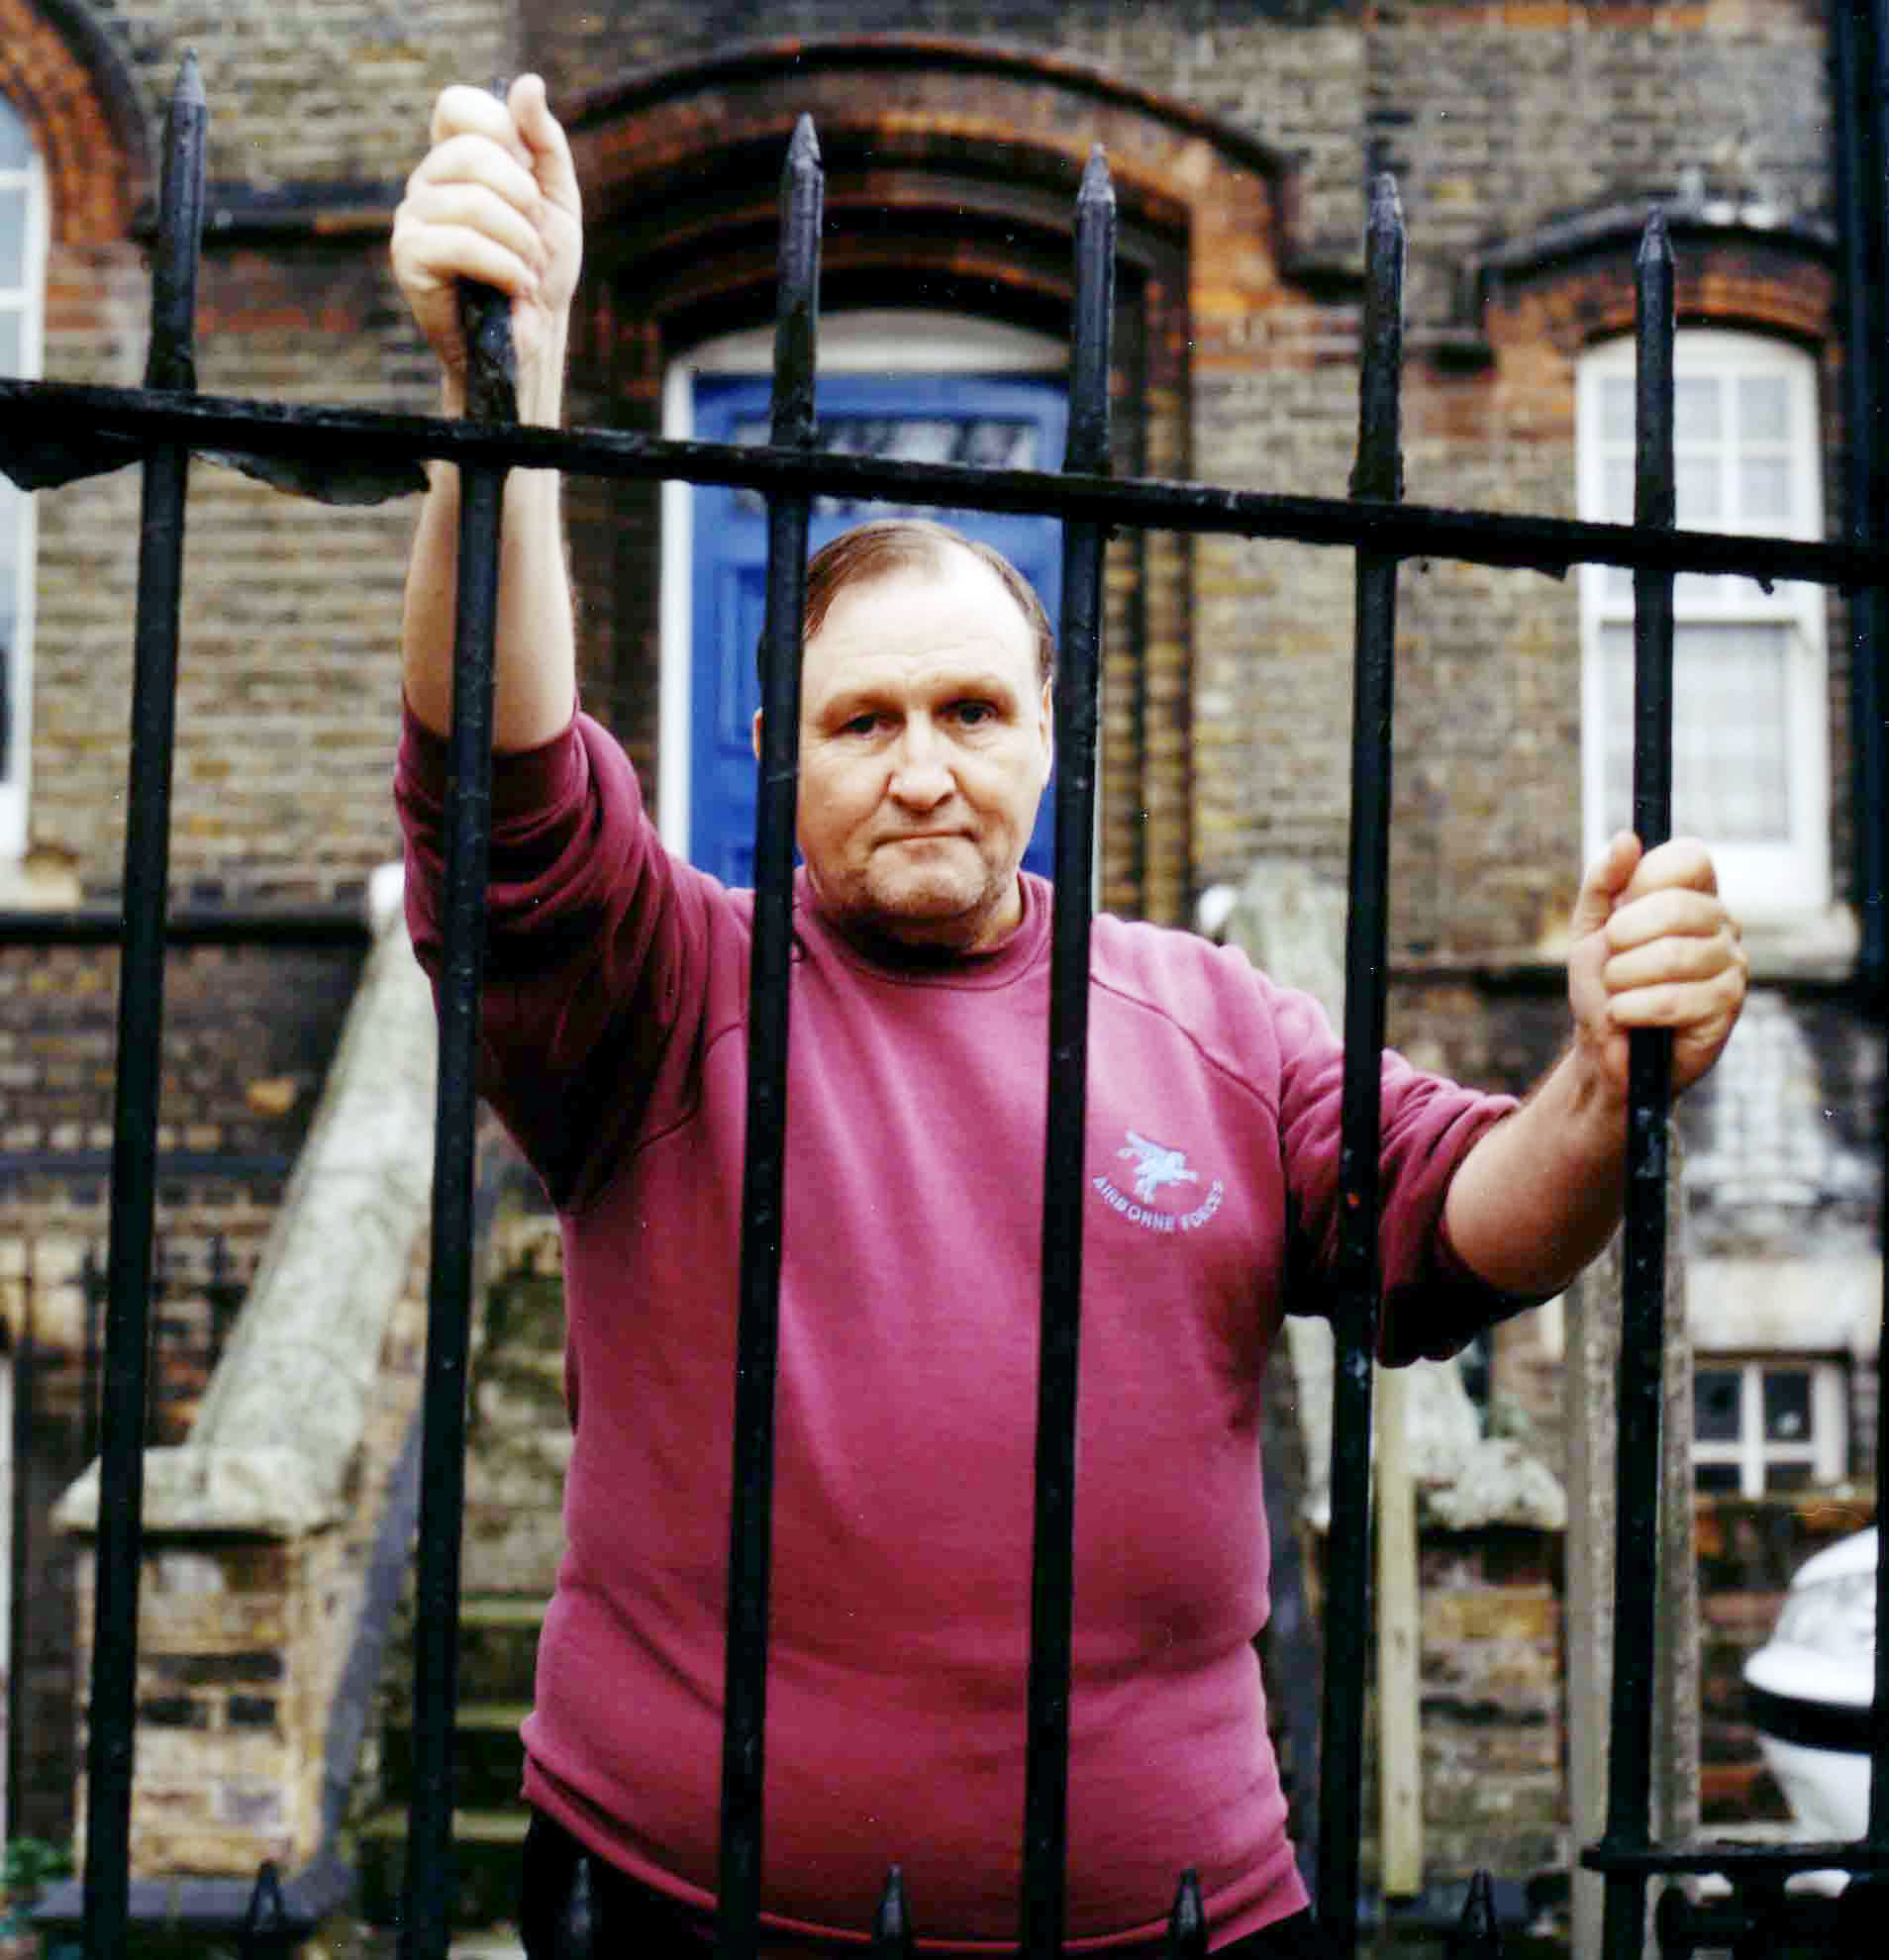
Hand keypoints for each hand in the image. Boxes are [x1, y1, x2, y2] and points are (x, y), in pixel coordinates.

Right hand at [391, 75, 582, 416]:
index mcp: (455, 159)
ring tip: (529, 271)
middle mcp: (426, 181)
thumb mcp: (557, 199)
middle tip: (536, 238)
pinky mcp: (409, 258)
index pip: (458, 106)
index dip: (502, 134)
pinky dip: (504, 266)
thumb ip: (544, 142)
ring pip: (472, 201)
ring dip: (521, 242)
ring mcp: (412, 217)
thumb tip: (528, 83)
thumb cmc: (541, 269)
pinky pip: (460, 242)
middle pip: (472, 152)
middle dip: (523, 199)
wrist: (534, 338)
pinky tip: (515, 288)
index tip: (527, 180)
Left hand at [1566, 831, 1747, 1100]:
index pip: (1691, 857)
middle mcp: (1721, 922)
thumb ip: (1602, 881)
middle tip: (1610, 957)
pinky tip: (1625, 1014)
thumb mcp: (1590, 926)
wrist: (1605, 1048)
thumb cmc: (1603, 981)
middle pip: (1678, 907)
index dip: (1647, 878)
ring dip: (1623, 977)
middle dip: (1623, 937)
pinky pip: (1677, 999)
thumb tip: (1627, 839)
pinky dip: (1634, 1007)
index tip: (1619, 908)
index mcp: (1692, 893)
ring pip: (1674, 956)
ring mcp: (1731, 963)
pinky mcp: (1728, 1006)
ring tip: (1615, 990)